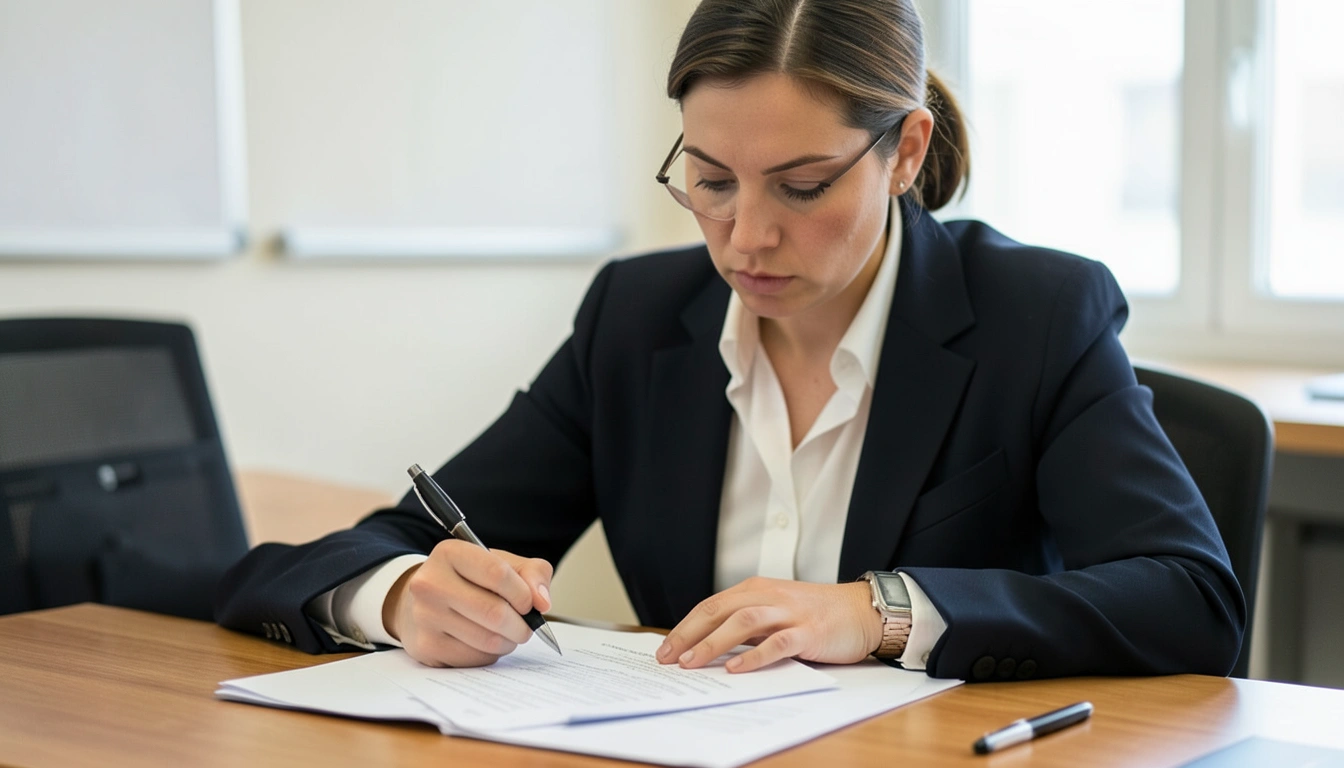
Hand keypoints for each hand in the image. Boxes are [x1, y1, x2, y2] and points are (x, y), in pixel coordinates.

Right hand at [382, 539, 552, 667]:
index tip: (529, 603)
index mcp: (450, 553)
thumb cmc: (469, 580)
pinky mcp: (426, 647)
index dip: (523, 593)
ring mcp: (425, 617)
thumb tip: (543, 603)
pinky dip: (491, 654)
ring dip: (508, 641)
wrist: (421, 602)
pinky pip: (475, 659)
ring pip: (487, 640)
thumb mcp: (501, 563)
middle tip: (525, 626)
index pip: (497, 574)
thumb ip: (532, 573)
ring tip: (507, 633)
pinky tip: (485, 642)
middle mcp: (430, 583)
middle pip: (494, 612)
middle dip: (522, 625)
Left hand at [655, 577, 883, 672]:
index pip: (710, 606)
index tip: (664, 650)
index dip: (685, 628)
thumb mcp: (775, 612)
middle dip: (688, 635)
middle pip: (719, 611)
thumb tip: (708, 646)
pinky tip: (736, 668)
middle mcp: (768, 596)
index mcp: (756, 590)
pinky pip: (777, 643)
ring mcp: (789, 613)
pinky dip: (754, 656)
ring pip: (742, 623)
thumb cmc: (816, 614)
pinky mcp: (809, 632)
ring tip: (692, 663)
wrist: (862, 610)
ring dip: (713, 643)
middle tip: (667, 658)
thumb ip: (746, 624)